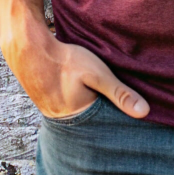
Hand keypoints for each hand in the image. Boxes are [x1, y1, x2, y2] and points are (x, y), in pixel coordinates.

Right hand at [0, 14, 149, 120]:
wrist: (28, 48)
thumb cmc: (65, 60)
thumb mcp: (97, 74)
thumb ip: (119, 93)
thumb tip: (145, 112)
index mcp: (78, 118)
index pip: (104, 125)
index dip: (116, 117)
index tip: (130, 111)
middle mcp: (63, 120)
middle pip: (90, 120)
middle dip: (102, 111)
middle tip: (113, 98)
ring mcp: (51, 111)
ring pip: (78, 111)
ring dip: (88, 103)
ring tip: (96, 92)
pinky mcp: (45, 99)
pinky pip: (66, 103)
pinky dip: (75, 97)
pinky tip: (77, 86)